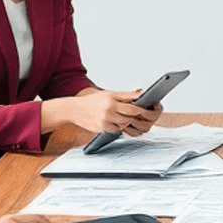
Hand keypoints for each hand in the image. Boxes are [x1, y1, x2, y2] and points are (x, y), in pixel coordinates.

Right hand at [41, 88, 161, 136]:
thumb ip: (124, 95)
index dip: (142, 109)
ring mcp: (105, 120)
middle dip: (139, 117)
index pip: (132, 105)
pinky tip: (121, 123)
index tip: (149, 110)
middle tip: (145, 118)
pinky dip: (120, 127)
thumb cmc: (93, 101)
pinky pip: (116, 130)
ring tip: (134, 120)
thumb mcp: (108, 94)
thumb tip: (140, 93)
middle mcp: (109, 109)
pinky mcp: (101, 128)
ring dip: (129, 122)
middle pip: (130, 115)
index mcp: (111, 99)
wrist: (74, 109)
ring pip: (124, 124)